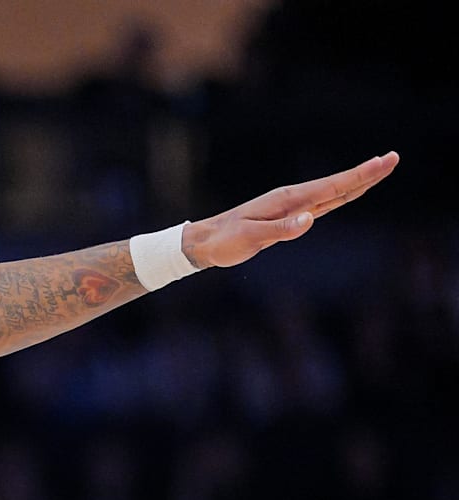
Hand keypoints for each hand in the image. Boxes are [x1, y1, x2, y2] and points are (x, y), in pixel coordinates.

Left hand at [184, 152, 398, 268]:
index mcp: (287, 201)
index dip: (360, 175)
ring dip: (356, 182)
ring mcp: (291, 207)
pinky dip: (339, 196)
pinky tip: (348, 192)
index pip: (331, 187)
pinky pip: (321, 205)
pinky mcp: (288, 217)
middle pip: (337, 186)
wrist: (205, 241)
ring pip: (332, 194)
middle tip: (394, 159)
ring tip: (379, 170)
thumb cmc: (225, 240)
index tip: (384, 161)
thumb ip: (280, 230)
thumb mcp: (250, 237)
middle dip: (366, 173)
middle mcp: (293, 200)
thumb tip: (310, 219)